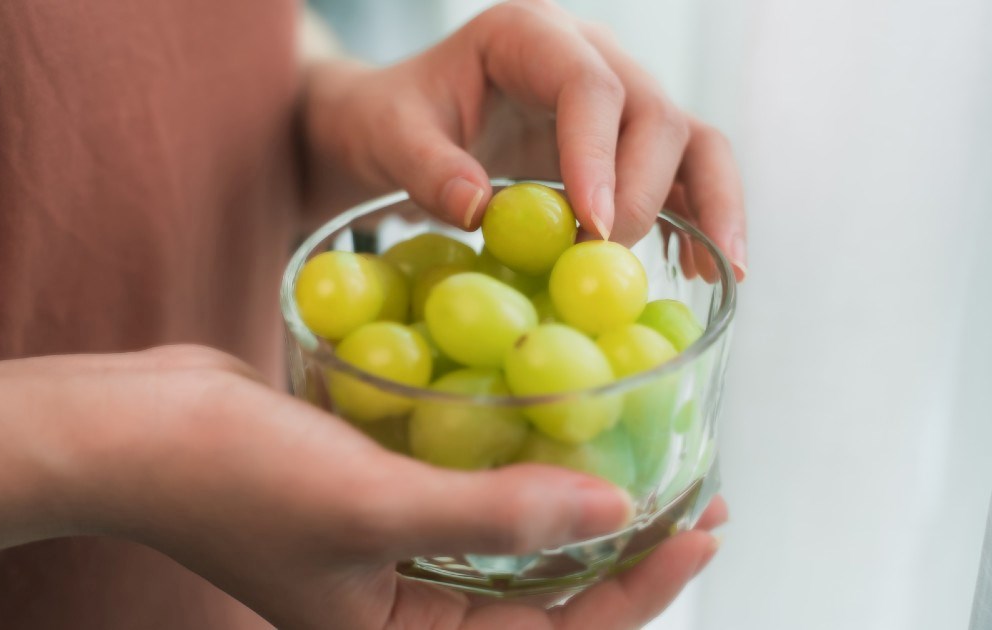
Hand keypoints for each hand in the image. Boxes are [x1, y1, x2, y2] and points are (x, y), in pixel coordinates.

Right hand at [81, 346, 724, 629]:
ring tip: (649, 464)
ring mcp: (389, 554)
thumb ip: (498, 515)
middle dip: (625, 550)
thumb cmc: (235, 478)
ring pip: (512, 539)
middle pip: (544, 593)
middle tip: (700, 501)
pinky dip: (517, 465)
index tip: (701, 532)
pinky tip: (558, 427)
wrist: (136, 427)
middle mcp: (401, 611)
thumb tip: (618, 512)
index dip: (638, 590)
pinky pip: (469, 491)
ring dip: (577, 501)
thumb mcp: (372, 506)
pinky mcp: (377, 498)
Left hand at [302, 0, 746, 279]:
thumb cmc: (393, 120)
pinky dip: (700, 217)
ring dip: (711, 203)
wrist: (402, 122)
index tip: (591, 226)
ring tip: (723, 269)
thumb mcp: (388, 136)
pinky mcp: (625, 144)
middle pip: (652, 112)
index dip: (598, 154)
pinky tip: (702, 268)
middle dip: (642, 191)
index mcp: (528, 34)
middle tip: (607, 260)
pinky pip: (683, 173)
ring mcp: (616, 98)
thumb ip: (426, 166)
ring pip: (690, 137)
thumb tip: (481, 209)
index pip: (587, 85)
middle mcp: (588, 55)